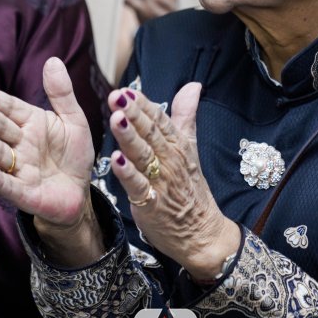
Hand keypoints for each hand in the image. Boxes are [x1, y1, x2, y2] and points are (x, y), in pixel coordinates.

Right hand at [0, 58, 104, 266]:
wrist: (80, 193)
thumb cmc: (73, 155)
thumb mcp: (74, 120)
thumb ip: (62, 93)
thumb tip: (53, 60)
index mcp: (30, 123)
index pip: (10, 109)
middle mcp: (20, 145)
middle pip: (1, 130)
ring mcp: (19, 169)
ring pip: (0, 155)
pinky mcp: (24, 194)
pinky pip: (10, 186)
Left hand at [107, 83, 238, 279]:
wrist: (201, 231)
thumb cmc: (190, 187)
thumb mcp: (190, 148)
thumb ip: (186, 116)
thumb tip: (193, 86)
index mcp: (177, 145)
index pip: (160, 120)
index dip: (144, 104)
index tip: (128, 90)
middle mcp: (170, 160)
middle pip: (150, 133)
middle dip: (134, 114)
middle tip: (118, 97)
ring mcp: (161, 182)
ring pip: (143, 155)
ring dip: (129, 137)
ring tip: (116, 119)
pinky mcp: (151, 203)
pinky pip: (138, 186)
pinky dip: (127, 174)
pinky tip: (116, 159)